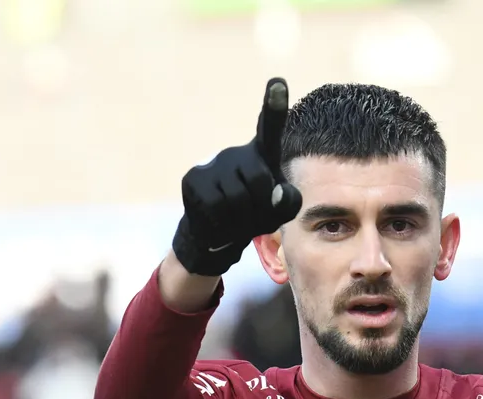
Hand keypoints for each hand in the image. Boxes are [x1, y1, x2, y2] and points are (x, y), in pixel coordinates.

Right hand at [172, 78, 302, 276]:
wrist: (216, 234)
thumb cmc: (254, 216)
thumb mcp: (280, 212)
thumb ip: (289, 202)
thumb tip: (275, 192)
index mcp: (263, 155)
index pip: (270, 128)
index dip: (274, 104)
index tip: (278, 81)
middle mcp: (237, 153)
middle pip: (260, 179)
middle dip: (262, 205)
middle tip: (253, 214)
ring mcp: (213, 163)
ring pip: (238, 198)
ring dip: (242, 219)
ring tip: (236, 219)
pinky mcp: (194, 179)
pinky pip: (217, 208)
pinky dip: (224, 224)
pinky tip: (219, 221)